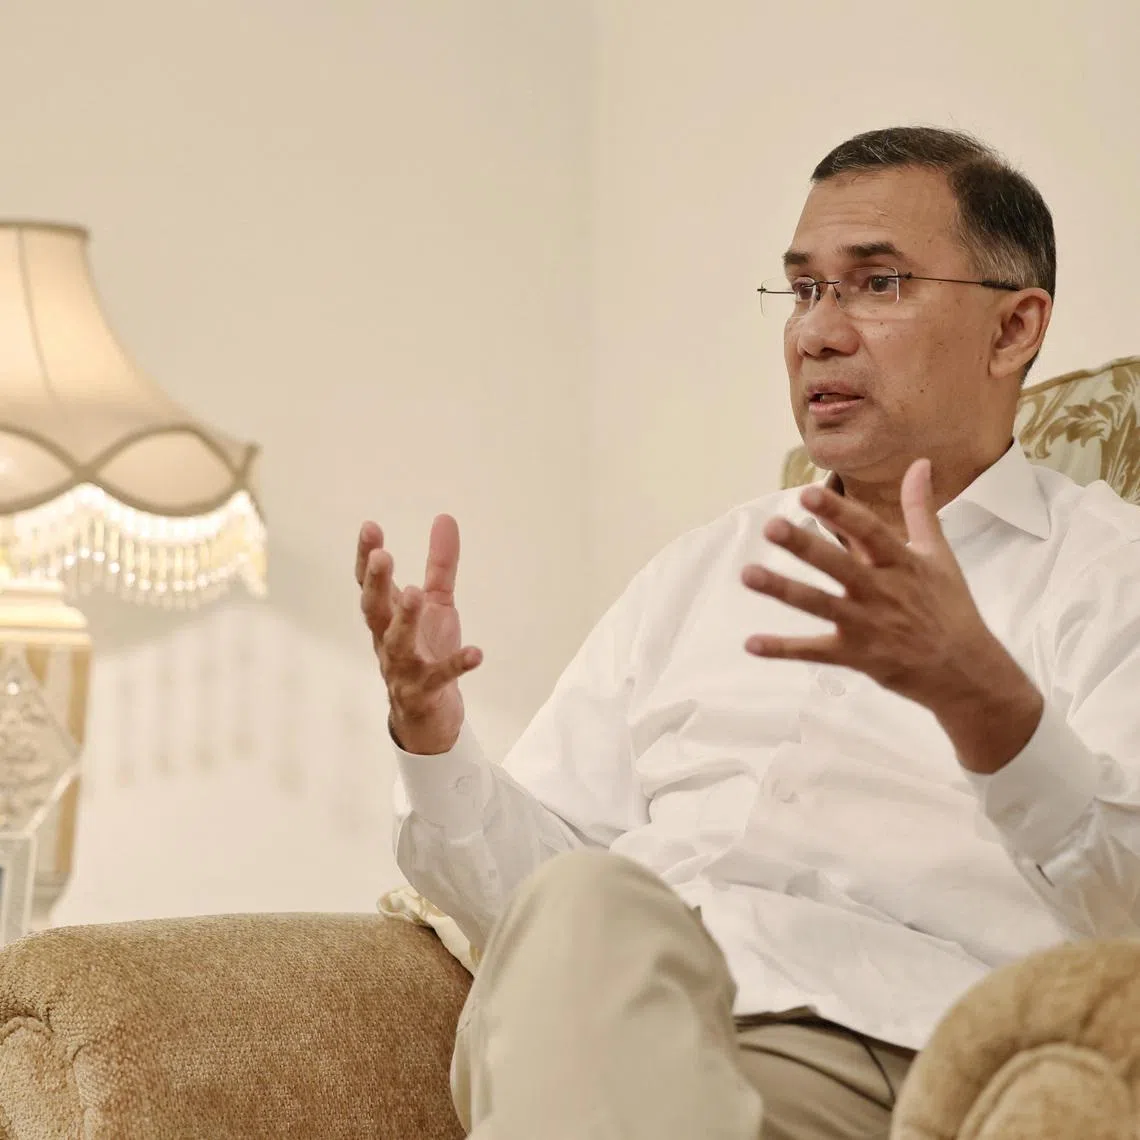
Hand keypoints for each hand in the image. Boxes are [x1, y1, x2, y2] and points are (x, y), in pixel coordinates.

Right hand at [356, 514, 482, 754]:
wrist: (429, 713)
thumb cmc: (427, 650)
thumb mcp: (437, 603)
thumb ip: (440, 564)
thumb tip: (445, 517)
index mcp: (387, 616)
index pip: (369, 583)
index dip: (366, 556)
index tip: (369, 527)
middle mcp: (387, 639)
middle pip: (374, 610)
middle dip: (376, 583)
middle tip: (382, 556)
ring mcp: (403, 667)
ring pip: (397, 643)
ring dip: (404, 619)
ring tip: (415, 594)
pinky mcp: (425, 691)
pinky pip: (439, 678)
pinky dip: (456, 665)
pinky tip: (476, 653)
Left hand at [740, 458, 1032, 722]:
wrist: (965, 671)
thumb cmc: (950, 607)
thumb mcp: (939, 555)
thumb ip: (920, 508)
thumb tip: (920, 463)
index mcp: (901, 563)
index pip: (868, 531)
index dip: (839, 512)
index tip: (807, 493)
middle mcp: (882, 592)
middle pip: (837, 565)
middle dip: (804, 546)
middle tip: (771, 526)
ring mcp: (867, 625)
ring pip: (818, 605)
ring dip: (782, 590)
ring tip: (747, 574)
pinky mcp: (855, 656)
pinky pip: (814, 651)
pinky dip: (783, 649)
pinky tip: (750, 643)